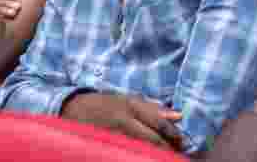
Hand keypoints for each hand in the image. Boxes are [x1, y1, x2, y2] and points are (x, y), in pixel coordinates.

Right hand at [62, 93, 181, 149]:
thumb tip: (179, 115)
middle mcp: (124, 119)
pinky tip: (144, 157)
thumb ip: (153, 108)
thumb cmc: (106, 103)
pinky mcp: (108, 144)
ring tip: (163, 157)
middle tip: (176, 154)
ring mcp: (115, 134)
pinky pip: (127, 153)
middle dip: (167, 148)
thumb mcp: (128, 100)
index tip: (182, 142)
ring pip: (141, 148)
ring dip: (154, 154)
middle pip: (153, 139)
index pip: (159, 122)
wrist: (74, 108)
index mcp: (132, 105)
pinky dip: (138, 156)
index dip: (173, 134)